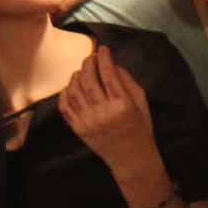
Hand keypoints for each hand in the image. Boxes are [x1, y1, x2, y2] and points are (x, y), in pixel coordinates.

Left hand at [58, 46, 155, 175]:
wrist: (131, 158)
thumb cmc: (140, 128)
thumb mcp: (142, 103)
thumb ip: (128, 81)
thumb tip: (112, 64)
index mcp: (122, 105)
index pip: (108, 74)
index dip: (104, 58)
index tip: (103, 49)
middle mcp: (103, 113)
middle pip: (88, 79)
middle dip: (88, 63)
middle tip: (92, 57)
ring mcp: (87, 121)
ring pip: (74, 90)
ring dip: (77, 75)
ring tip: (83, 70)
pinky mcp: (78, 128)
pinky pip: (65, 106)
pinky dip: (66, 92)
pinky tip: (72, 85)